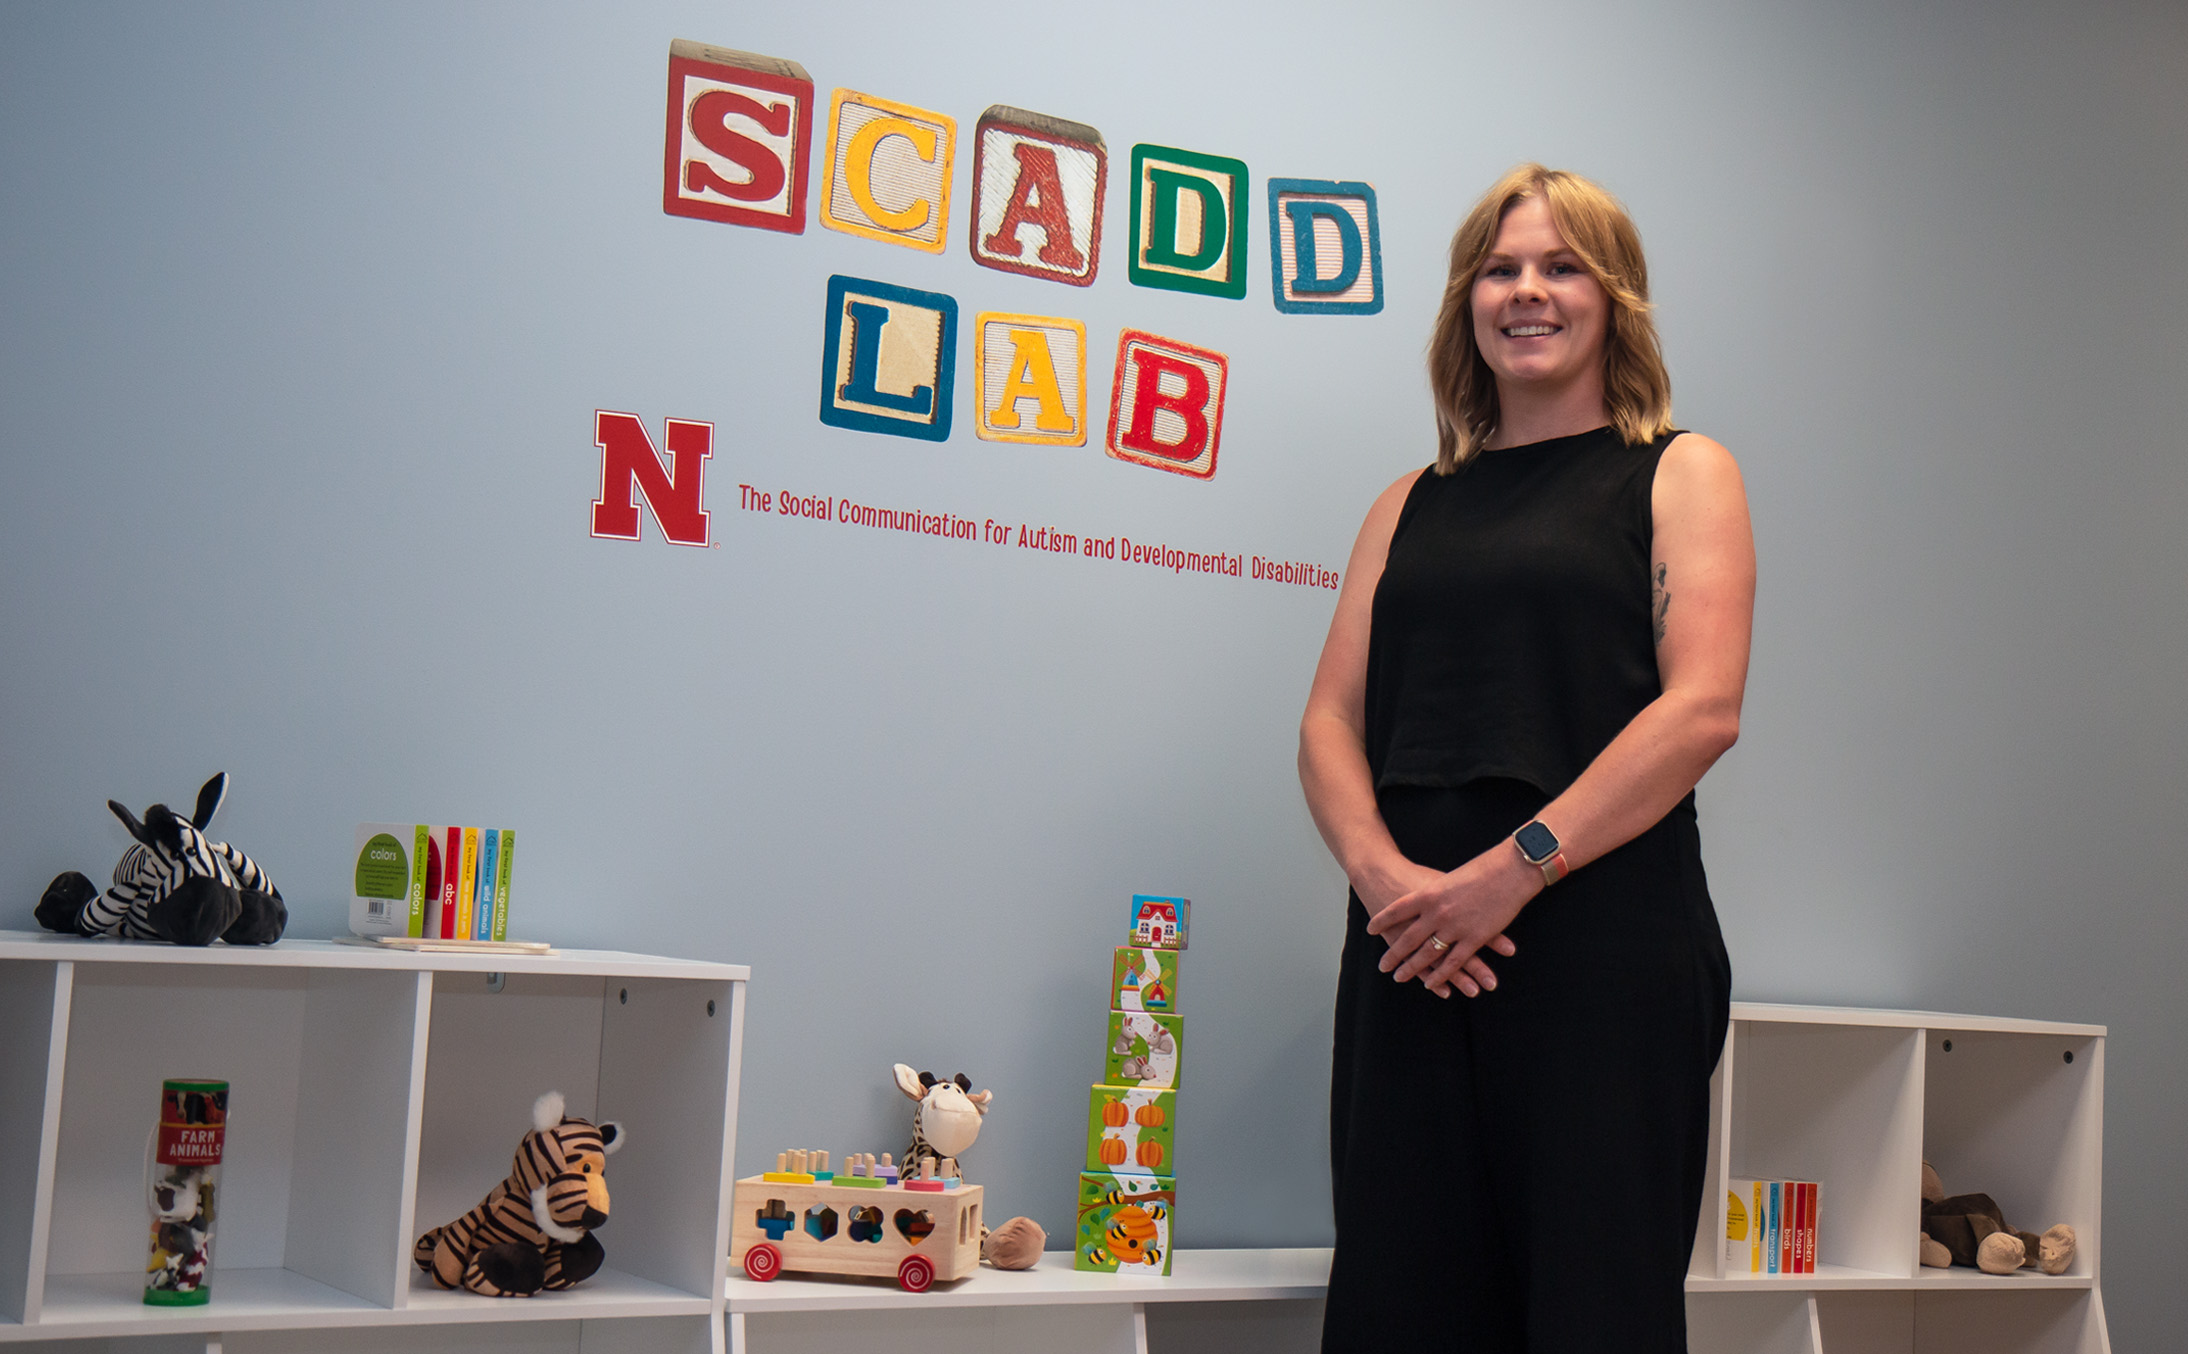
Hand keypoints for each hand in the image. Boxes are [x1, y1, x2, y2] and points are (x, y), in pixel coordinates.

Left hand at [1365, 843, 1534, 997]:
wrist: (1509, 871)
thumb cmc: (1482, 869)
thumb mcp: (1449, 877)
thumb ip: (1436, 891)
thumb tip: (1426, 899)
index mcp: (1428, 893)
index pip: (1397, 910)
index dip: (1383, 920)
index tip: (1371, 929)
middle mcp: (1437, 912)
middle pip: (1408, 938)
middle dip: (1394, 954)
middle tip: (1383, 966)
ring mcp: (1454, 927)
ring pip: (1427, 954)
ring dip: (1411, 968)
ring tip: (1399, 977)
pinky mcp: (1474, 939)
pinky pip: (1452, 962)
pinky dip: (1440, 976)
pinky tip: (1430, 984)